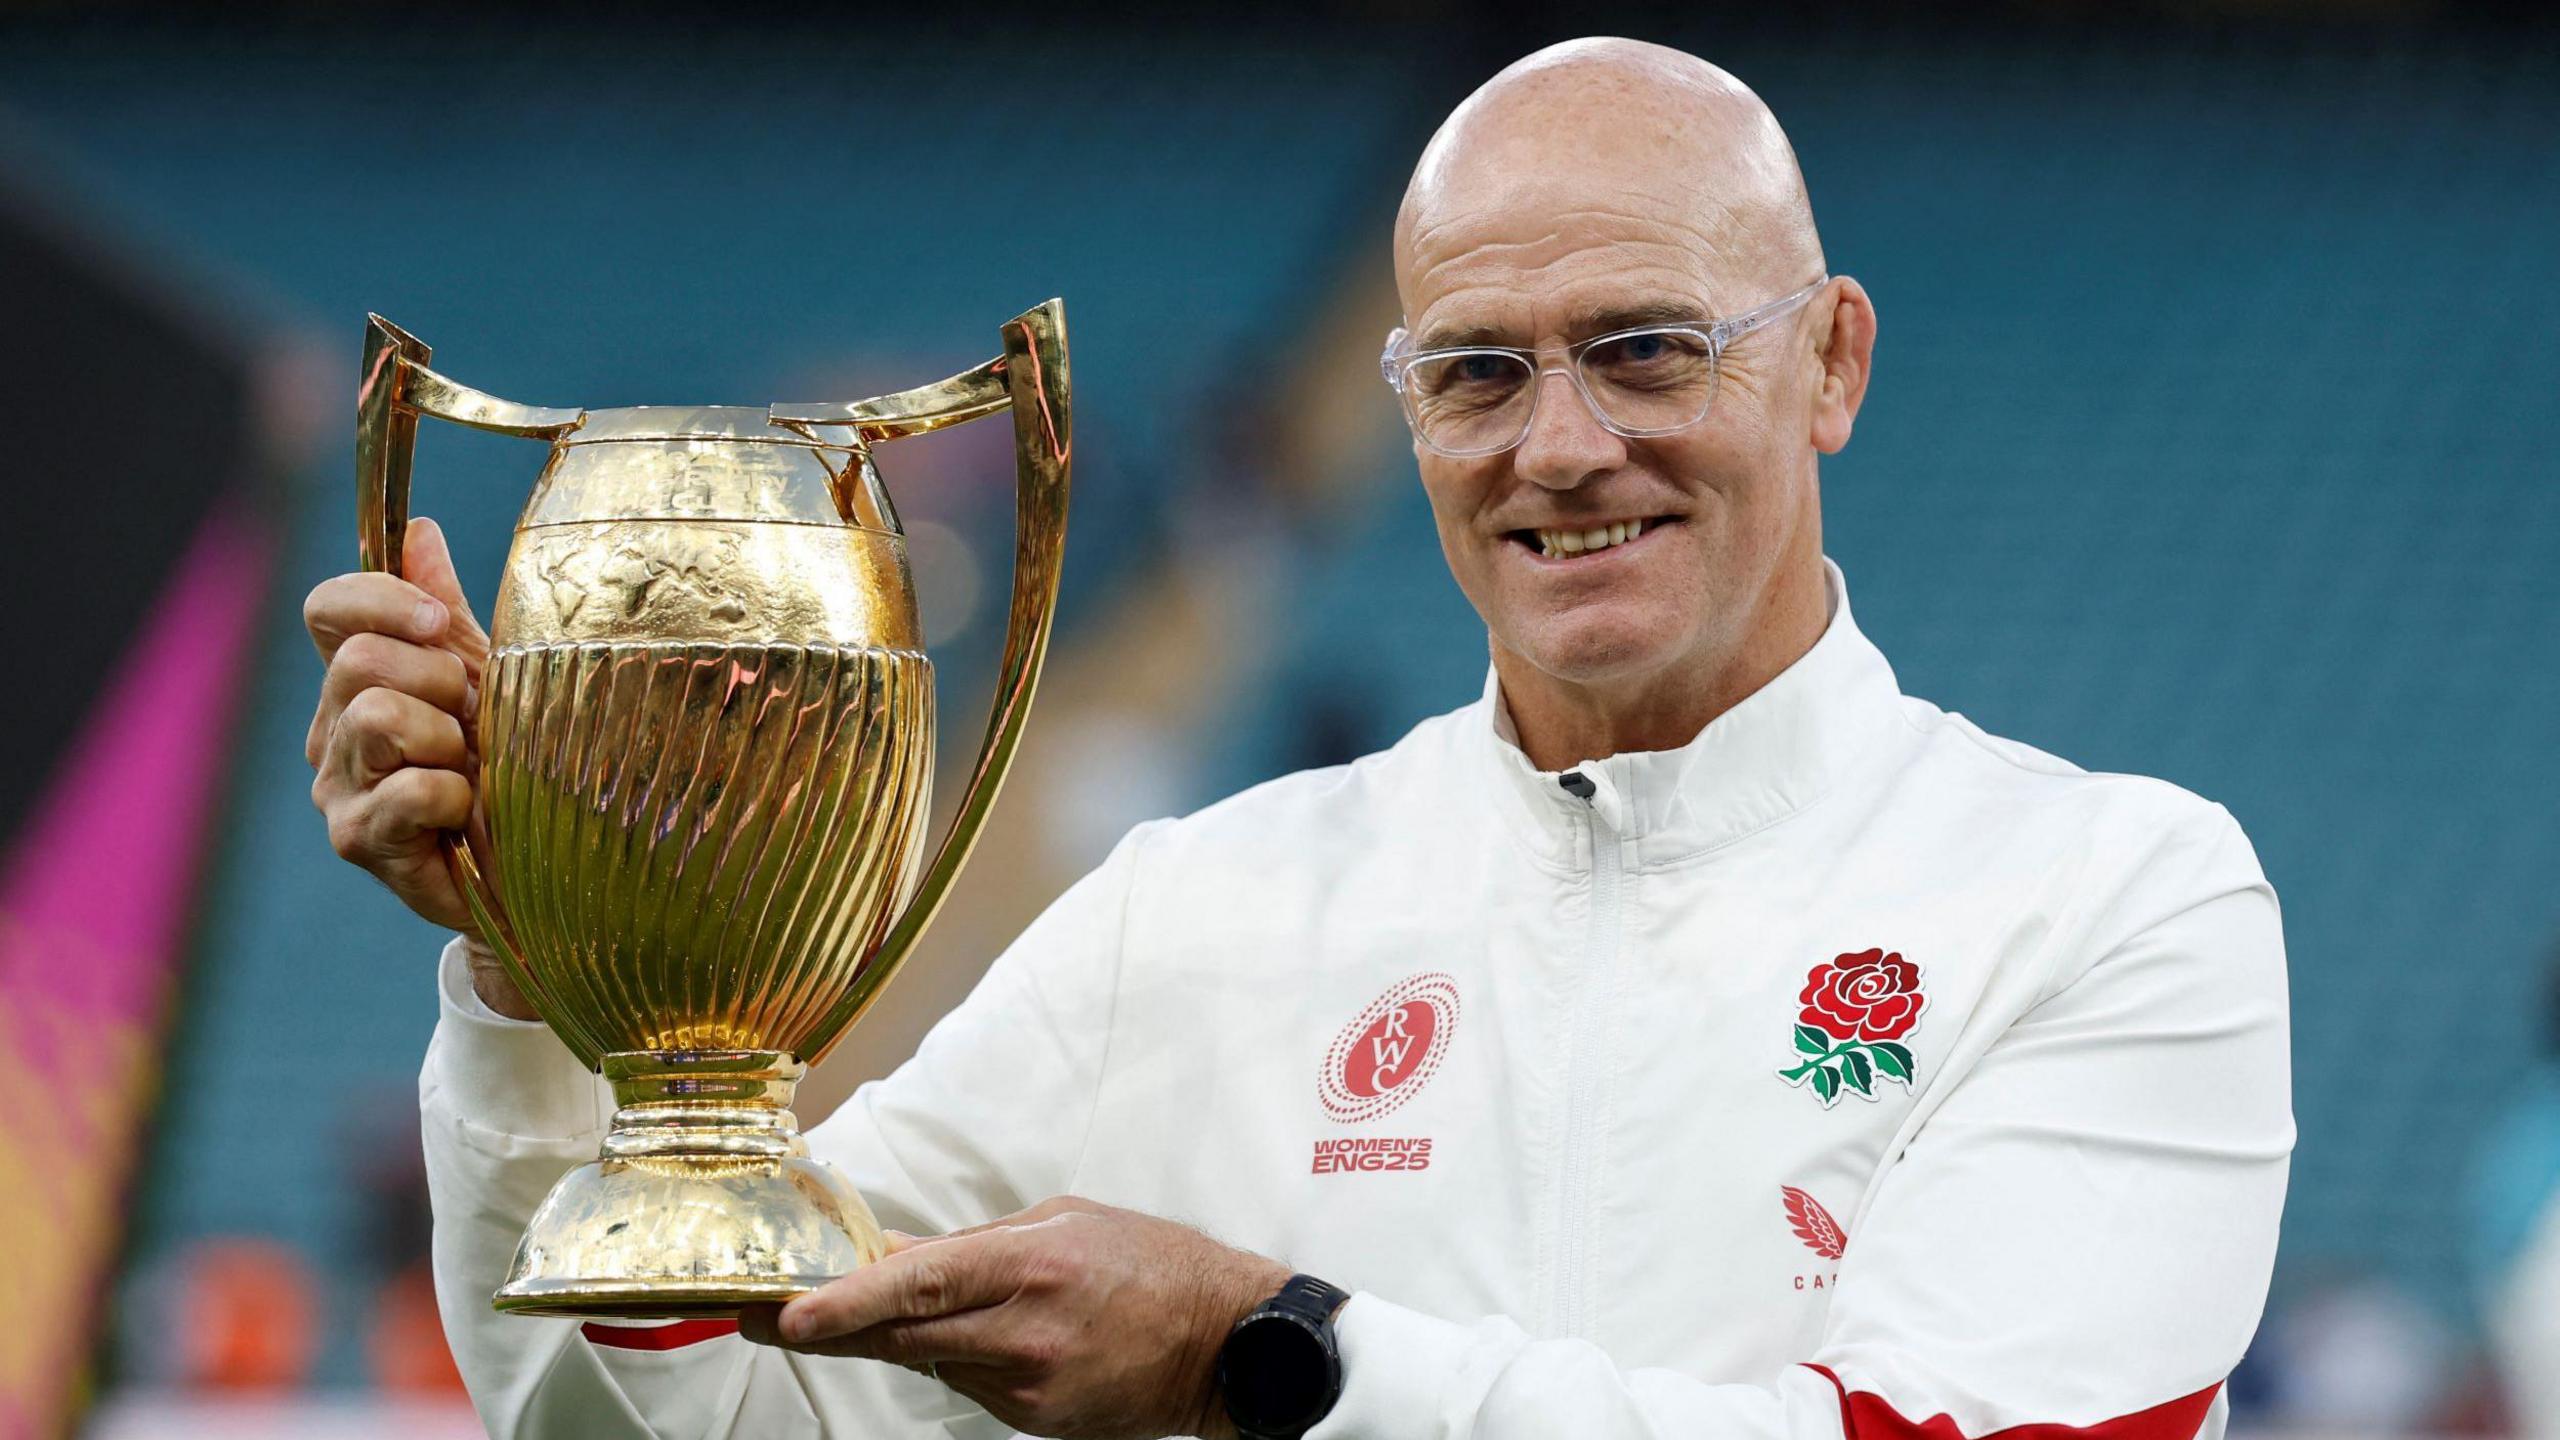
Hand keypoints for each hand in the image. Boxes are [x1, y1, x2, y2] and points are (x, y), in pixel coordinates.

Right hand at [303, 517, 530, 1018]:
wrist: (543, 869)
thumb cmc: (516, 769)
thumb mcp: (494, 678)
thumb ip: (446, 613)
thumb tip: (418, 530)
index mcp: (359, 679)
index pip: (328, 609)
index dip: (379, 600)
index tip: (439, 624)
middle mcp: (332, 729)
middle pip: (358, 661)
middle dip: (440, 683)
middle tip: (475, 725)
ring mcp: (337, 787)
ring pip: (376, 717)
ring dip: (448, 741)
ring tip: (472, 772)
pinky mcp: (358, 840)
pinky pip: (410, 789)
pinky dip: (458, 799)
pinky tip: (471, 817)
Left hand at [739, 1196, 1291, 1438]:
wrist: (1225, 1342)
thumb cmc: (1152, 1264)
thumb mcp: (1063, 1222)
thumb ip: (976, 1240)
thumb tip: (896, 1252)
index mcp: (1031, 1265)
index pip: (916, 1287)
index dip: (843, 1304)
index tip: (785, 1314)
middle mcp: (1025, 1332)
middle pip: (902, 1338)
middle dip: (830, 1329)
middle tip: (767, 1320)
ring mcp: (1030, 1387)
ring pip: (933, 1363)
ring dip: (909, 1339)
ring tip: (931, 1308)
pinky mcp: (1037, 1422)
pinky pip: (972, 1386)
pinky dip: (961, 1360)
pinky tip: (986, 1337)